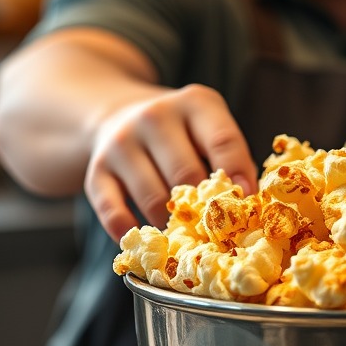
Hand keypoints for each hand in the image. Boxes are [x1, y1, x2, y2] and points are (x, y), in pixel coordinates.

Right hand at [85, 83, 257, 242]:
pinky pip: (112, 210)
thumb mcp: (210, 127)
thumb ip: (230, 158)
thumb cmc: (182, 132)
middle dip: (205, 210)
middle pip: (186, 174)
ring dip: (173, 226)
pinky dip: (130, 231)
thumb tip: (249, 207)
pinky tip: (148, 242)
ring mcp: (121, 143)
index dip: (238, 175)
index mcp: (195, 103)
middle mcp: (155, 117)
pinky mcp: (96, 169)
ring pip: (154, 199)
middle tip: (218, 234)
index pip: (222, 140)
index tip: (248, 205)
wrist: (119, 112)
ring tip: (188, 239)